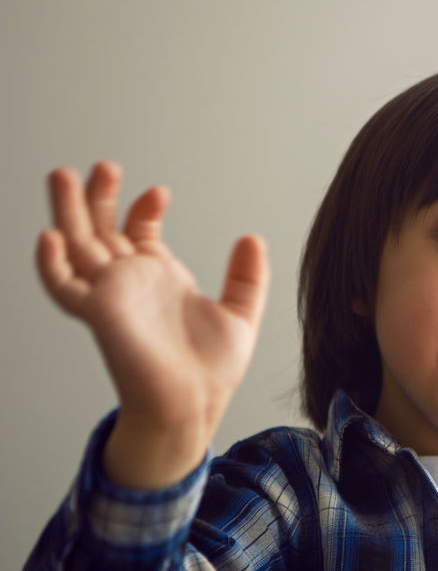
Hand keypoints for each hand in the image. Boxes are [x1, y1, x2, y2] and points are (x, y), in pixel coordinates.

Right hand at [36, 161, 269, 487]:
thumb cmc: (210, 371)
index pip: (140, 232)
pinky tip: (50, 238)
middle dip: (98, 197)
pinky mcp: (100, 315)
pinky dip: (52, 264)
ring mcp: (112, 297)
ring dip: (68, 213)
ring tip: (62, 176)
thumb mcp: (241, 314)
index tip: (160, 191)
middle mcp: (131, 284)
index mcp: (161, 279)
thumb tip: (253, 239)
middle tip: (102, 165)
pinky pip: (65, 287)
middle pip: (102, 230)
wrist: (195, 405)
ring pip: (77, 246)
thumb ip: (247, 276)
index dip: (144, 208)